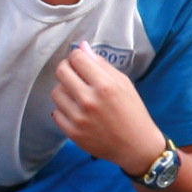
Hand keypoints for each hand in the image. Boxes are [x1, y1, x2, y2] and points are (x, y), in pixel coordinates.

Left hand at [51, 44, 164, 175]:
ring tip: (78, 94)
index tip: (80, 61)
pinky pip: (56, 112)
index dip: (77, 56)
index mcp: (105, 85)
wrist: (136, 145)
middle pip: (61, 72)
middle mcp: (89, 101)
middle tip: (75, 74)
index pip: (77, 58)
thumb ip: (101, 64)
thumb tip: (82, 46)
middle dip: (67, 68)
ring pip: (56, 92)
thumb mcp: (123, 83)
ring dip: (65, 89)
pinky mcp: (72, 133)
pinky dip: (64, 109)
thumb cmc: (132, 111)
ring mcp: (79, 118)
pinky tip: (77, 110)